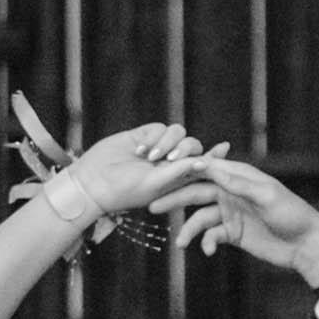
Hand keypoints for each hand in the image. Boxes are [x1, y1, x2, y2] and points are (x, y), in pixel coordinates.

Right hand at [7, 108, 214, 238]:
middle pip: (193, 147)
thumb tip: (204, 162)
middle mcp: (170, 163)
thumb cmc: (124, 191)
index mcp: (177, 179)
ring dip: (167, 143)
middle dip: (186, 151)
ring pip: (179, 134)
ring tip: (150, 156)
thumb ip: (179, 172)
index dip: (215, 157)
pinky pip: (162, 128)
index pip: (203, 165)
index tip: (224, 148)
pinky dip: (154, 138)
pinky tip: (140, 150)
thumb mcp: (155, 184)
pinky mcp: (145, 135)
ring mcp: (158, 148)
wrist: (93, 181)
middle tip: (170, 159)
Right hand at [166, 151, 318, 294]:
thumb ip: (238, 182)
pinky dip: (206, 243)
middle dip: (175, 199)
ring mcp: (231, 213)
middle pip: (196, 193)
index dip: (184, 171)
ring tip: (179, 243)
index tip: (163, 175)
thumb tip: (210, 167)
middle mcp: (231, 192)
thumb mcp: (267, 196)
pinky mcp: (233, 233)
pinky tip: (208, 251)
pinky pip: (211, 236)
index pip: (206, 169)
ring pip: (200, 218)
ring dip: (189, 229)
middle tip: (152, 206)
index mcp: (239, 177)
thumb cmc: (292, 215)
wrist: (306, 246)